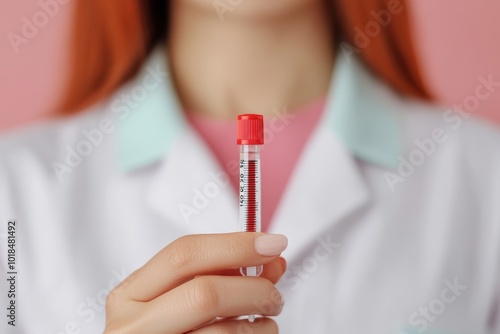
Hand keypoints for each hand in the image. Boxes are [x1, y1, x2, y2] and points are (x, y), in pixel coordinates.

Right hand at [104, 233, 287, 332]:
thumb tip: (270, 258)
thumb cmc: (162, 330)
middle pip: (205, 293)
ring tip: (267, 322)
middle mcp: (133, 324)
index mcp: (130, 295)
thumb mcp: (173, 299)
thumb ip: (215, 275)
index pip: (184, 255)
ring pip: (221, 332)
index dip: (234, 245)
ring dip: (257, 323)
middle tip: (274, 294)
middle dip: (252, 288)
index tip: (272, 244)